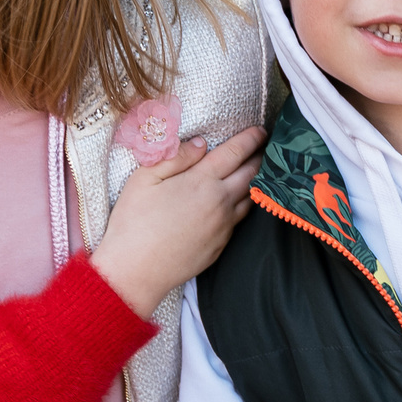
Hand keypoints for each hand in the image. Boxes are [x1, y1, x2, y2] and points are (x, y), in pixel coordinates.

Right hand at [91, 126, 265, 315]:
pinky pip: (239, 220)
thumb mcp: (145, 178)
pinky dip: (245, 205)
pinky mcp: (221, 245)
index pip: (235, 152)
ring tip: (259, 171)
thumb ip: (176, 157)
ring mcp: (223, 225)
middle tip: (267, 146)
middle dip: (261, 157)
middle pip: (251, 174)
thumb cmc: (133, 222)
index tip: (261, 130)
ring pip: (250, 198)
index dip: (251, 139)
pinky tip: (240, 201)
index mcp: (202, 181)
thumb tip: (201, 143)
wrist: (135, 271)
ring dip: (257, 182)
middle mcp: (220, 202)